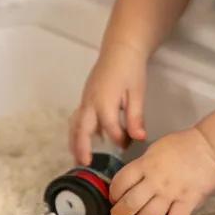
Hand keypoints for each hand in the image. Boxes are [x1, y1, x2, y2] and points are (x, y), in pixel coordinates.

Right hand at [69, 41, 147, 161]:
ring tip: (78, 159)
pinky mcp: (85, 97)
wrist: (120, 49)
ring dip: (75, 142)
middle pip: (81, 129)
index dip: (119, 139)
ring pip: (75, 124)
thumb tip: (138, 138)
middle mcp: (90, 102)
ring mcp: (85, 99)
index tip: (128, 145)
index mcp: (104, 101)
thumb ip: (135, 117)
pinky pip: (77, 118)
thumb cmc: (131, 70)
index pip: (110, 128)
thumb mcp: (137, 93)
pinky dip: (78, 131)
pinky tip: (86, 140)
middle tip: (85, 165)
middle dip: (81, 148)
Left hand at [108, 126, 214, 214]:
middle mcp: (155, 180)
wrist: (210, 146)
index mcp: (145, 164)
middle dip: (119, 214)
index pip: (119, 183)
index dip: (113, 194)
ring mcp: (171, 192)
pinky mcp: (187, 202)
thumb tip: (133, 182)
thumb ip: (144, 166)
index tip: (115, 199)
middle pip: (129, 204)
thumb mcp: (156, 149)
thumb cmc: (184, 145)